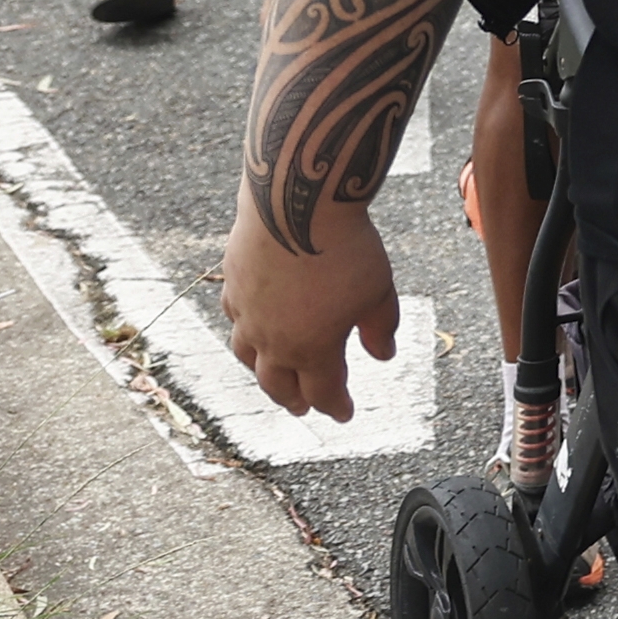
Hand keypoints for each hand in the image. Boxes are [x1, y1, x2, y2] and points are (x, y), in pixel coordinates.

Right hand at [218, 188, 401, 419]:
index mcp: (311, 350)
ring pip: (247, 356)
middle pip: (278, 384)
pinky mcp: (232, 284)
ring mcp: (247, 313)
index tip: (344, 413)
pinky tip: (250, 326)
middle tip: (303, 408)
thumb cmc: (346, 249)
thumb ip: (380, 328)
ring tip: (272, 376)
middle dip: (292, 399)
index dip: (335, 405)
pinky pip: (235, 318)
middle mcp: (272, 340)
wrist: (296, 205)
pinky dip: (244, 331)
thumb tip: (384, 355)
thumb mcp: (378, 291)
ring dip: (262, 371)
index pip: (322, 391)